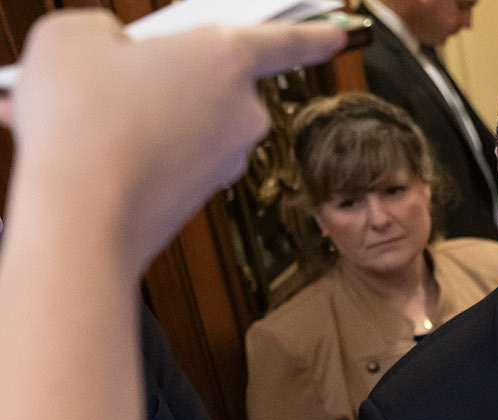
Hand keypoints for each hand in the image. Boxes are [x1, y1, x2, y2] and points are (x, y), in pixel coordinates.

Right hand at [2, 10, 343, 270]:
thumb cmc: (77, 120)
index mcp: (226, 57)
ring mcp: (228, 158)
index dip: (311, 34)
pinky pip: (170, 157)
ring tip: (87, 121)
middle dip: (164, 78)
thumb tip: (112, 52)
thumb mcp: (71, 36)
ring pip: (183, 121)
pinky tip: (92, 152)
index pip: (283, 40)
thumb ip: (103, 33)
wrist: (79, 217)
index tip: (336, 36)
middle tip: (111, 78)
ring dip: (141, 117)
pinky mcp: (205, 193)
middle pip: (210, 80)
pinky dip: (135, 151)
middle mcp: (242, 111)